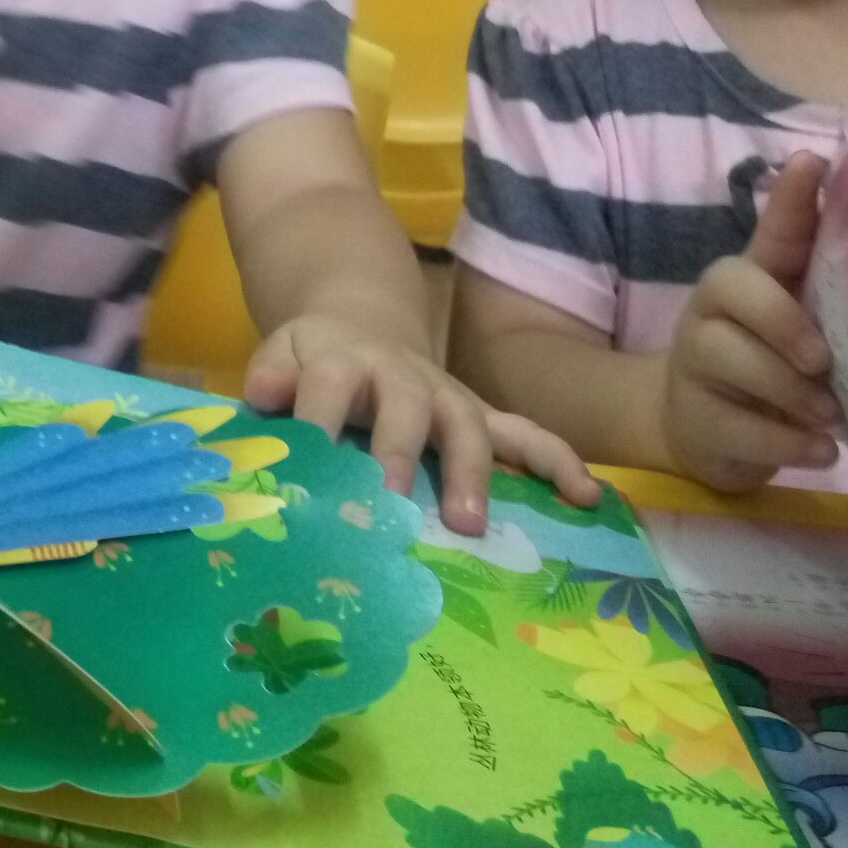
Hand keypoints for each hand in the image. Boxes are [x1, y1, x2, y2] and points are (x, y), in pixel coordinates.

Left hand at [244, 309, 598, 533]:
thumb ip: (269, 373)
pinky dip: (558, 461)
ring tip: (469, 524)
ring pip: (469, 426)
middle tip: (393, 500)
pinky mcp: (478, 416)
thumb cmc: (313, 359)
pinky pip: (525, 435)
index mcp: (343, 361)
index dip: (317, 422)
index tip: (307, 470)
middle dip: (400, 451)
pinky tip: (587, 496)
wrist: (360, 322)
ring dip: (472, 472)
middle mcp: (401, 376)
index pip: (327, 387)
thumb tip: (260, 396)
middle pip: (407, 407)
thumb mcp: (282, 352)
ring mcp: (446, 396)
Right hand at [661, 153, 840, 492]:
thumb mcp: (793, 310)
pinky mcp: (695, 423)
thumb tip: (846, 178)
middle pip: (740, 298)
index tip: (814, 164)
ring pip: (737, 364)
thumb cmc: (764, 356)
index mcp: (743, 277)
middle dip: (787, 328)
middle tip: (826, 363)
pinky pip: (740, 429)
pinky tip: (821, 450)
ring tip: (830, 416)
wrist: (696, 424)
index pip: (767, 233)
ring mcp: (695, 367)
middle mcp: (710, 312)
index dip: (791, 201)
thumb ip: (816, 256)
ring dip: (793, 393)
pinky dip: (787, 443)